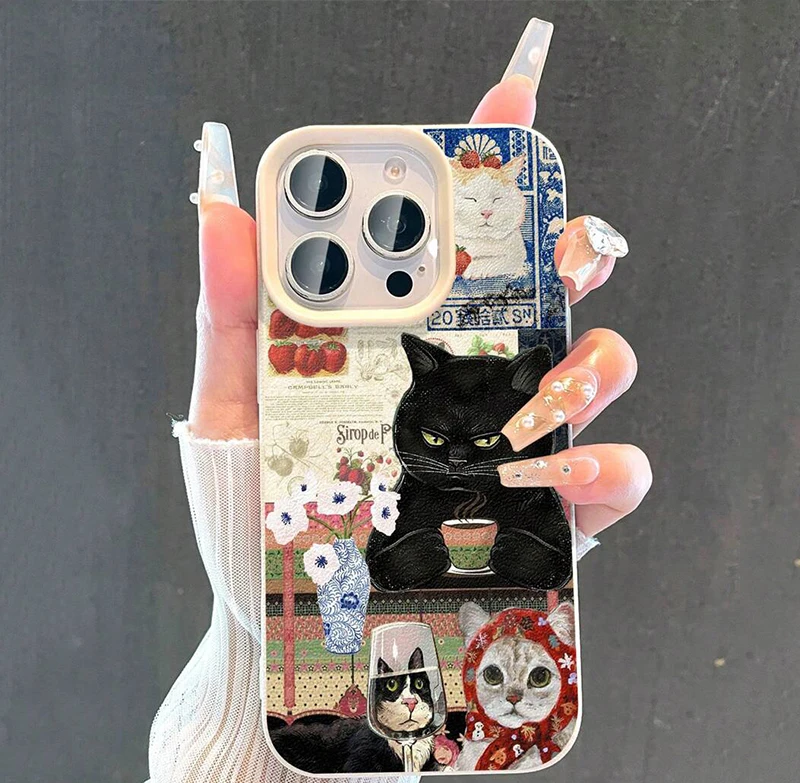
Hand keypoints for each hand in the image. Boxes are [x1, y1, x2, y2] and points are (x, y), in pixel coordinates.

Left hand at [189, 73, 649, 539]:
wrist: (280, 602)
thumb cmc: (262, 502)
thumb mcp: (237, 400)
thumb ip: (232, 314)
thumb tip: (227, 214)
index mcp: (410, 337)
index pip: (462, 243)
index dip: (492, 171)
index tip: (507, 112)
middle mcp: (473, 379)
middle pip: (551, 291)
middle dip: (572, 253)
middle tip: (558, 248)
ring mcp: (516, 442)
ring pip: (599, 370)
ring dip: (594, 362)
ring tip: (545, 388)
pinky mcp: (545, 512)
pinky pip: (612, 476)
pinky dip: (606, 466)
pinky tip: (557, 471)